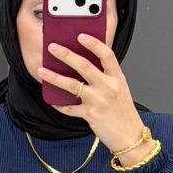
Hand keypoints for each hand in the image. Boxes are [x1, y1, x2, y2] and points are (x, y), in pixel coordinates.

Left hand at [37, 35, 155, 159]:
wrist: (130, 137)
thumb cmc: (124, 113)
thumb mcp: (120, 90)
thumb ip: (106, 77)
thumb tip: (82, 66)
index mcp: (117, 78)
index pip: (106, 54)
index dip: (93, 43)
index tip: (81, 36)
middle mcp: (108, 87)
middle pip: (84, 65)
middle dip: (66, 54)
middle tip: (53, 47)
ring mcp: (98, 101)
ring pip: (72, 85)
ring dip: (54, 77)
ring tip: (42, 71)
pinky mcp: (90, 115)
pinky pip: (69, 107)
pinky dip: (59, 104)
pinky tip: (52, 99)